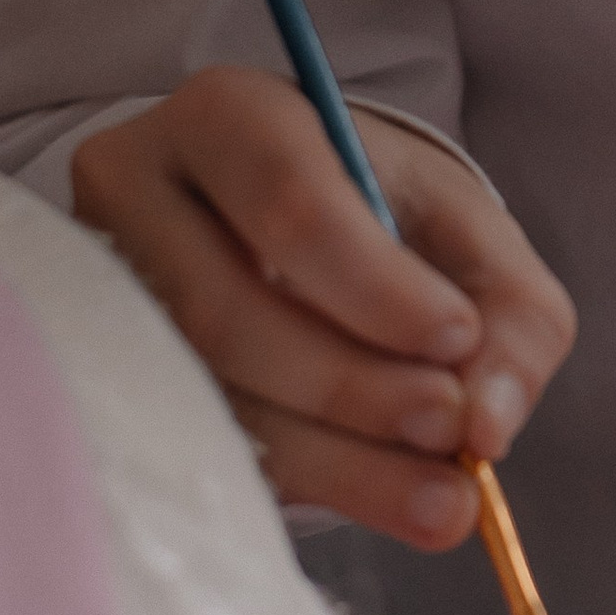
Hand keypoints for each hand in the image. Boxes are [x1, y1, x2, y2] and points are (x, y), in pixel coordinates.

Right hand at [71, 66, 576, 546]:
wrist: (293, 230)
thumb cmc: (384, 215)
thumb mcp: (467, 230)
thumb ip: (511, 314)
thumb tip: (488, 422)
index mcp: (231, 116)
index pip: (288, 199)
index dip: (373, 285)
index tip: (457, 339)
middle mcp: (138, 193)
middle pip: (228, 310)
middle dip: (354, 384)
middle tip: (451, 429)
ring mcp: (104, 289)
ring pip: (208, 393)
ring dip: (339, 455)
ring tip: (443, 493)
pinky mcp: (109, 372)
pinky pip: (202, 444)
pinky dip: (306, 481)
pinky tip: (384, 498)